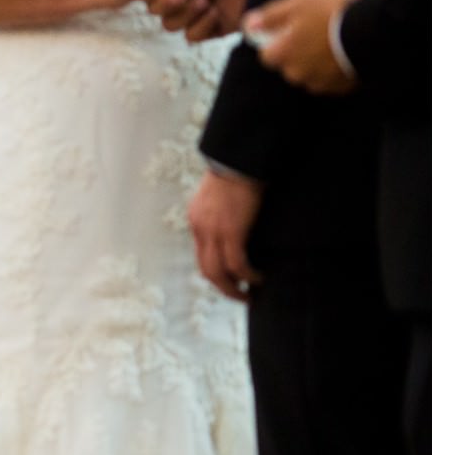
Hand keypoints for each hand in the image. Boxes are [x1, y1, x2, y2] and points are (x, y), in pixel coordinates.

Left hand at [187, 168, 263, 300]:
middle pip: (206, 270)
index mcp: (196, 220)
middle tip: (238, 296)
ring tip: (248, 295)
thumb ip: (222, 212)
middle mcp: (200, 229)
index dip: (216, 271)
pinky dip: (247, 276)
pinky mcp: (231, 231)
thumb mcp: (221, 194)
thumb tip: (236, 223)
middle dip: (222, 287)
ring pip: (218, 272)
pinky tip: (258, 280)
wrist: (239, 158)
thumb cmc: (237, 171)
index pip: (201, 255)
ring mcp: (213, 232)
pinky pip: (237, 264)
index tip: (230, 279)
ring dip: (233, 289)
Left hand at [246, 0, 358, 94]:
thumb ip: (269, 16)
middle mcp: (294, 74)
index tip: (292, 30)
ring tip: (335, 41)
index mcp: (281, 56)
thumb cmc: (331, 13)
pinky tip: (345, 53)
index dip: (278, 41)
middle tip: (318, 32)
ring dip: (317, 61)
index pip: (267, 55)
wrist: (372, 31)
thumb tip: (248, 25)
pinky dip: (334, 69)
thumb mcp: (298, 3)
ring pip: (309, 73)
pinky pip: (330, 79)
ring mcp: (317, 84)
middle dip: (299, 52)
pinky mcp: (338, 89)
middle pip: (289, 65)